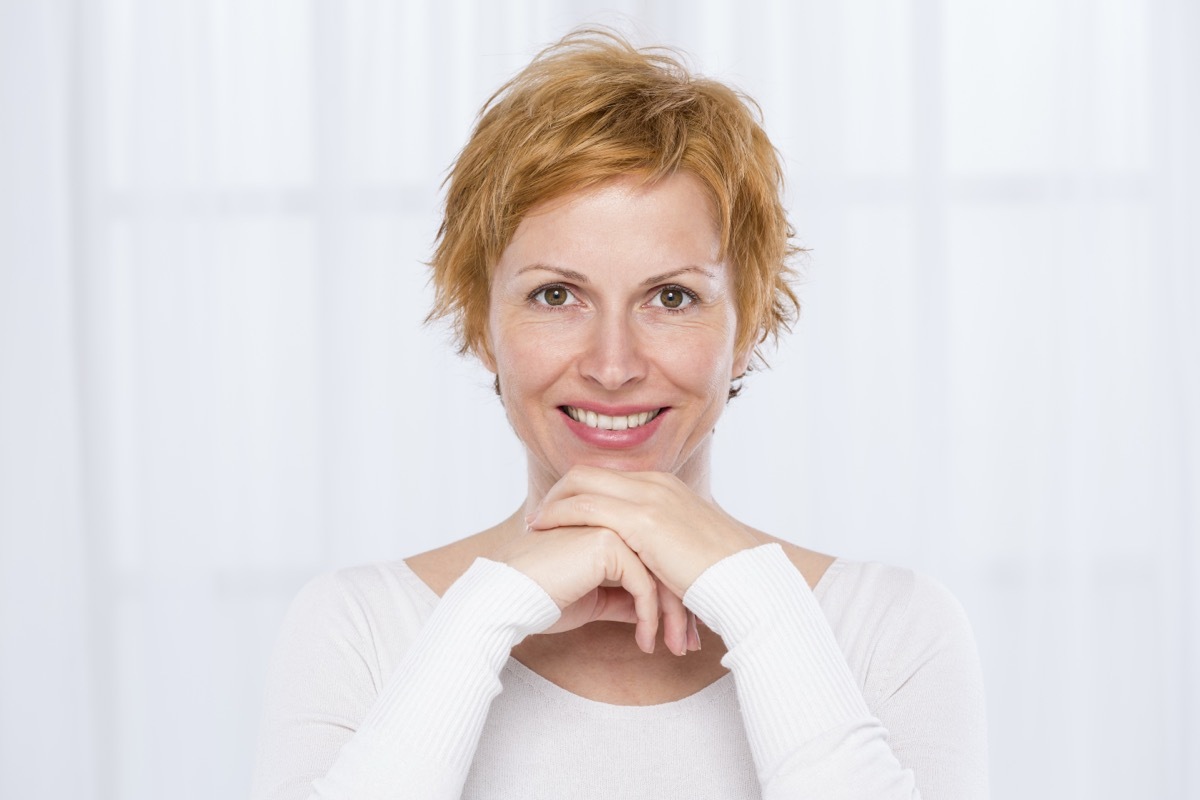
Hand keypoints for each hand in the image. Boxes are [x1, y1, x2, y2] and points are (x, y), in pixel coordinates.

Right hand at [493, 523, 691, 654]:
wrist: (508, 597)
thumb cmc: (543, 597)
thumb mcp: (595, 599)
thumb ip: (624, 597)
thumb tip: (651, 611)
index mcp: (613, 523)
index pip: (658, 558)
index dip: (673, 596)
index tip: (683, 632)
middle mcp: (616, 518)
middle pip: (665, 562)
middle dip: (682, 606)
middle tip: (688, 644)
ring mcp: (611, 524)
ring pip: (661, 572)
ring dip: (671, 616)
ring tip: (673, 648)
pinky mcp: (606, 542)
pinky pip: (643, 584)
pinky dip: (650, 617)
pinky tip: (645, 641)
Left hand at [526, 466, 759, 597]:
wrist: (746, 580)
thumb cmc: (719, 575)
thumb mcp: (687, 548)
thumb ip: (662, 544)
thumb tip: (648, 560)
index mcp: (666, 487)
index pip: (608, 478)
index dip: (578, 493)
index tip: (558, 514)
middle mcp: (656, 483)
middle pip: (588, 472)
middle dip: (558, 493)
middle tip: (538, 518)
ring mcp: (649, 497)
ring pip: (581, 484)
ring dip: (551, 504)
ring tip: (534, 527)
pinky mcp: (642, 520)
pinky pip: (585, 507)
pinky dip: (558, 516)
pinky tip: (544, 531)